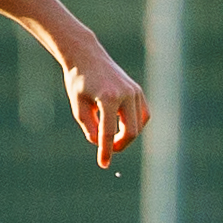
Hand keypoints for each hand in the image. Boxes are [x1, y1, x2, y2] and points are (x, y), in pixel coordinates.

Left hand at [62, 50, 148, 167]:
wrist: (87, 57)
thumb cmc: (79, 82)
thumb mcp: (78, 107)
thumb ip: (90, 127)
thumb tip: (101, 143)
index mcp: (108, 98)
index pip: (108, 132)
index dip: (106, 151)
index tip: (103, 164)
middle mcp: (125, 94)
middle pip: (130, 132)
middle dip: (119, 145)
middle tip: (107, 149)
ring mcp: (134, 91)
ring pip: (138, 125)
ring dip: (126, 135)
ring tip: (111, 137)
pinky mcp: (137, 91)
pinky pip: (143, 115)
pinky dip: (135, 124)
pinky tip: (123, 127)